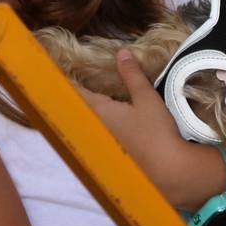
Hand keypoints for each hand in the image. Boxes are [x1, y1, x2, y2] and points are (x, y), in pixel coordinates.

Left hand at [76, 49, 224, 211]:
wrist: (167, 172)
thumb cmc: (156, 132)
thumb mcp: (146, 99)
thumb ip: (132, 75)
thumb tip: (122, 52)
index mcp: (97, 110)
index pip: (73, 90)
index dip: (65, 78)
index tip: (58, 66)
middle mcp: (93, 127)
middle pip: (77, 106)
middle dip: (75, 93)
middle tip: (75, 77)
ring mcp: (98, 142)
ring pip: (85, 120)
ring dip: (85, 108)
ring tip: (88, 94)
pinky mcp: (107, 154)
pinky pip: (95, 132)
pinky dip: (96, 122)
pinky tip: (105, 119)